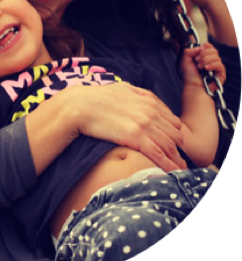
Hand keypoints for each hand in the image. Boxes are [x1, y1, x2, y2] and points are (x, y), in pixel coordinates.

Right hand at [67, 82, 186, 171]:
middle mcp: (150, 111)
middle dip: (178, 148)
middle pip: (174, 134)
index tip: (173, 146)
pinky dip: (167, 164)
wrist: (81, 105)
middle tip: (177, 160)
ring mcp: (144, 124)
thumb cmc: (97, 97)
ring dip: (176, 160)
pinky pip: (158, 153)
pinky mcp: (135, 136)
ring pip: (169, 145)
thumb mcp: (122, 88)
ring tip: (180, 172)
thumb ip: (137, 93)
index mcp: (149, 100)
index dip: (174, 135)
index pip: (172, 121)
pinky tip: (171, 173)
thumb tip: (144, 98)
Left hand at [181, 43, 225, 89]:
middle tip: (197, 62)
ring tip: (200, 68)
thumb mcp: (185, 61)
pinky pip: (220, 64)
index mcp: (204, 57)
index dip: (204, 47)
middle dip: (203, 55)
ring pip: (216, 57)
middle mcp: (211, 61)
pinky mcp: (221, 73)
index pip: (209, 46)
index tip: (198, 51)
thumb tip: (199, 47)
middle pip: (213, 50)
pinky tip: (206, 69)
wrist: (193, 87)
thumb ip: (189, 51)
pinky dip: (212, 65)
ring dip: (205, 61)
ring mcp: (217, 67)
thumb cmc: (190, 77)